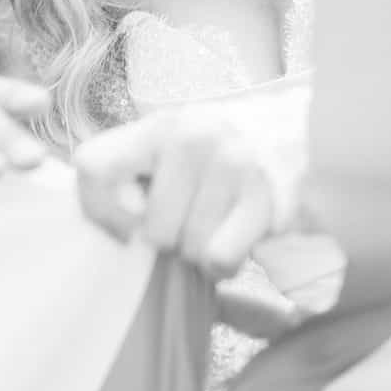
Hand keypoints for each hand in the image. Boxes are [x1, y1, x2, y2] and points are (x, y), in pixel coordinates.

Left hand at [74, 103, 282, 278]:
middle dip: (170, 239)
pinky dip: (225, 264)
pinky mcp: (265, 196)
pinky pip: (220, 257)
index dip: (100, 210)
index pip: (92, 167)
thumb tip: (107, 224)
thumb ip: (129, 172)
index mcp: (155, 126)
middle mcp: (191, 137)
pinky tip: (235, 240)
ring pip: (189, 248)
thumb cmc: (216, 156)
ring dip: (201, 251)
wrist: (298, 135)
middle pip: (152, 229)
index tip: (125, 225)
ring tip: (216, 223)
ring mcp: (231, 163)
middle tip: (189, 219)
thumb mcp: (169, 147)